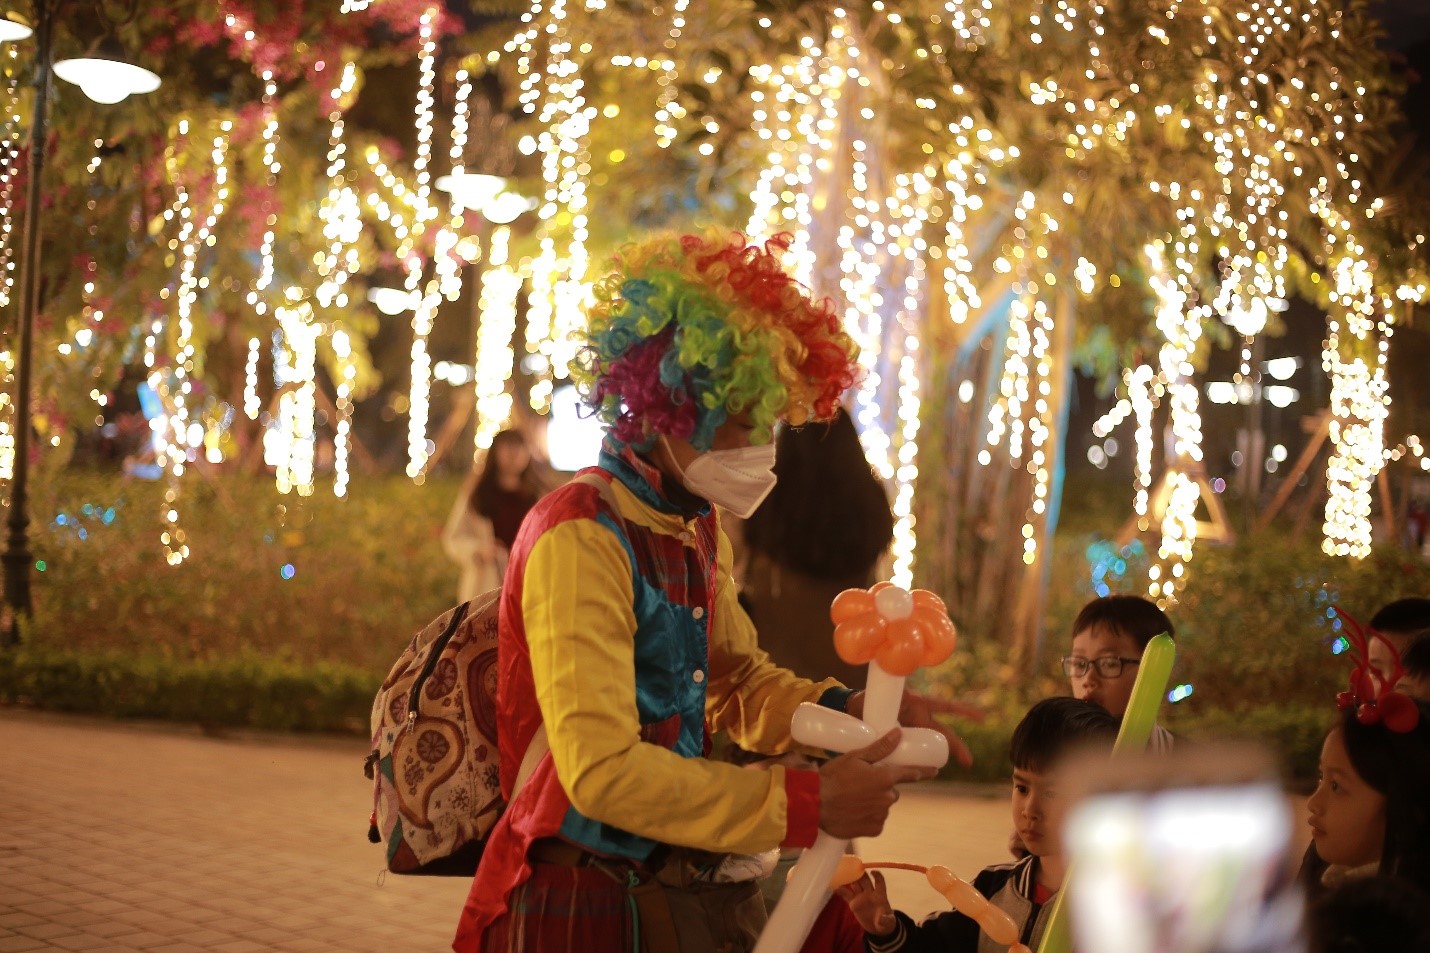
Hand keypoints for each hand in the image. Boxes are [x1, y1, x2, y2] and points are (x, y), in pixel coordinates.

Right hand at [817, 729, 936, 838]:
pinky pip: (876, 820)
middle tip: (860, 783)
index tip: (935, 770)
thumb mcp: (854, 757)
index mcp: (885, 778)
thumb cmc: (833, 778)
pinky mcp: (874, 829)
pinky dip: (868, 816)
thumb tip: (899, 733)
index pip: (911, 773)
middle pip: (892, 790)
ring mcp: (881, 815)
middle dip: (881, 786)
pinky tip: (853, 811)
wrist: (814, 806)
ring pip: (883, 805)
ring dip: (874, 801)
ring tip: (852, 797)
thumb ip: (880, 747)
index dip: (923, 770)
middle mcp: (888, 798)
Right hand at [836, 871, 896, 935]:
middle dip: (859, 874)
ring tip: (841, 874)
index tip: (872, 872)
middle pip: (865, 880)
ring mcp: (861, 897)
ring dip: (849, 879)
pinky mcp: (853, 903)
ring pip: (855, 885)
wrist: (876, 928)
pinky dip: (841, 891)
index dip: (877, 876)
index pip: (879, 881)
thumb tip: (882, 918)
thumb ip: (885, 919)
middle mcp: (870, 893)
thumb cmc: (884, 922)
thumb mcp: (887, 922)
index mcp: (880, 895)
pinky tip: (835, 887)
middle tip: (852, 868)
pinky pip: (846, 895)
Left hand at [846, 690, 982, 768]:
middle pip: (941, 732)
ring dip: (936, 756)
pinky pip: (912, 751)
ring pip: (928, 744)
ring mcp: (910, 728)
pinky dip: (918, 761)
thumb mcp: (881, 695)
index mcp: (917, 704)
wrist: (853, 708)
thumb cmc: (868, 699)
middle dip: (956, 746)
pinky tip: (923, 773)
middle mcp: (917, 716)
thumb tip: (899, 697)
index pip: (945, 707)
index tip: (981, 718)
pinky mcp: (900, 738)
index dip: (963, 711)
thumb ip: (888, 694)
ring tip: (942, 771)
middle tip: (968, 763)